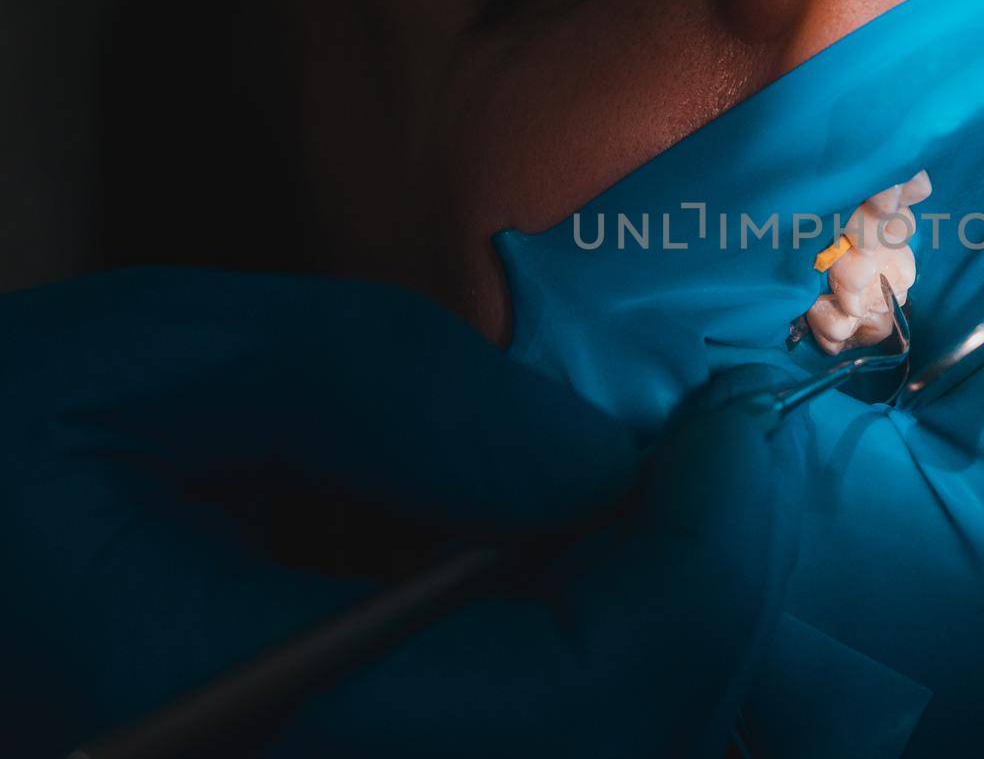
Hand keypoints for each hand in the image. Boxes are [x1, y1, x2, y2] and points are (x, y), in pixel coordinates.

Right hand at [0, 268, 798, 755]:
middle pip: (611, 746)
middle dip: (703, 594)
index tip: (731, 427)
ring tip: (659, 496)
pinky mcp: (344, 758)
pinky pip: (535, 737)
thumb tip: (595, 461)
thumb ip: (379, 394)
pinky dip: (601, 656)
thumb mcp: (154, 362)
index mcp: (225, 712)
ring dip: (664, 629)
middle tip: (715, 455)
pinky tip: (576, 558)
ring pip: (593, 753)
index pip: (568, 696)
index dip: (695, 564)